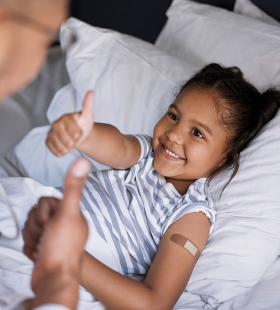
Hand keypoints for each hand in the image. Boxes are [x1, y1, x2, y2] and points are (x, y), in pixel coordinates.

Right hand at [23, 158, 89, 281]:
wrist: (53, 279)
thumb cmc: (62, 247)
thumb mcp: (68, 213)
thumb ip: (73, 187)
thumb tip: (83, 161)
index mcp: (71, 214)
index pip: (45, 201)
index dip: (44, 212)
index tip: (52, 223)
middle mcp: (64, 223)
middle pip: (36, 213)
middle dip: (37, 226)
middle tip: (47, 236)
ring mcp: (53, 236)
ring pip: (31, 226)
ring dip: (33, 237)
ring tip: (43, 246)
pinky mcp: (44, 247)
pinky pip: (29, 239)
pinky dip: (31, 247)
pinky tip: (39, 253)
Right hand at [46, 91, 94, 155]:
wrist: (79, 135)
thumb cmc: (84, 125)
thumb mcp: (88, 116)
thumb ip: (88, 105)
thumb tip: (91, 91)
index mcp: (65, 118)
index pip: (71, 128)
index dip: (77, 133)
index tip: (80, 133)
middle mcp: (56, 124)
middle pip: (65, 139)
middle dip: (73, 142)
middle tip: (76, 140)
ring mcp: (51, 133)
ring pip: (59, 146)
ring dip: (67, 148)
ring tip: (71, 145)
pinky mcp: (48, 142)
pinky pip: (54, 150)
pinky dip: (61, 152)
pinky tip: (66, 149)